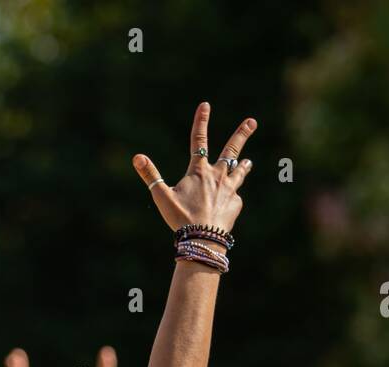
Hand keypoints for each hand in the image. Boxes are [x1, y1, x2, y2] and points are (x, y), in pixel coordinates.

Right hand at [133, 102, 256, 233]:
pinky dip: (228, 200)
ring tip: (250, 162)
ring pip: (239, 173)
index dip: (201, 121)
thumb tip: (136, 157)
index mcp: (199, 171)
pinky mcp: (236, 204)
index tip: (205, 105)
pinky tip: (224, 208)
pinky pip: (233, 198)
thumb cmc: (180, 218)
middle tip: (252, 122)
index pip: (198, 140)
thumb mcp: (161, 196)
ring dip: (244, 166)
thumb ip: (150, 175)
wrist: (203, 239)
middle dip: (241, 135)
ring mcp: (229, 189)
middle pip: (231, 151)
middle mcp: (217, 176)